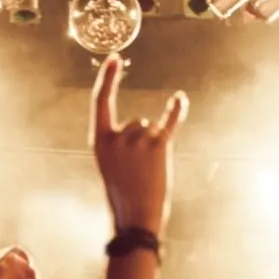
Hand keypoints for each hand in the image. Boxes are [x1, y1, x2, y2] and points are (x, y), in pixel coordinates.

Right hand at [91, 55, 186, 234]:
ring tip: (150, 172)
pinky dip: (176, 112)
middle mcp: (117, 137)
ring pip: (152, 129)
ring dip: (155, 146)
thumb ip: (119, 144)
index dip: (107, 78)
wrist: (136, 219)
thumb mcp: (110, 166)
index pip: (100, 102)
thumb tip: (144, 125)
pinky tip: (180, 99)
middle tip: (140, 171)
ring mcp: (138, 139)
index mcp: (99, 142)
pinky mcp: (159, 145)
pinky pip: (170, 124)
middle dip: (142, 141)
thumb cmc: (124, 195)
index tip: (114, 59)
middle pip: (137, 123)